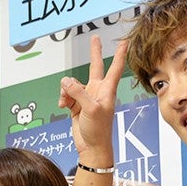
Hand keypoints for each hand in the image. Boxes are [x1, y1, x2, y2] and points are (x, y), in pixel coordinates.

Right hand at [58, 35, 127, 163]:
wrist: (91, 147)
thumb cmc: (98, 130)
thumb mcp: (90, 109)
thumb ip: (78, 92)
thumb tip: (65, 81)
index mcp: (107, 90)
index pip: (114, 68)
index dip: (119, 54)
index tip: (124, 42)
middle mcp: (97, 91)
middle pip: (94, 66)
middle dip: (94, 52)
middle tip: (95, 37)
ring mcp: (86, 97)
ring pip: (72, 83)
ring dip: (66, 90)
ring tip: (66, 102)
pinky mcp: (76, 104)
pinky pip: (65, 94)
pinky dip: (62, 98)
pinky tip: (62, 106)